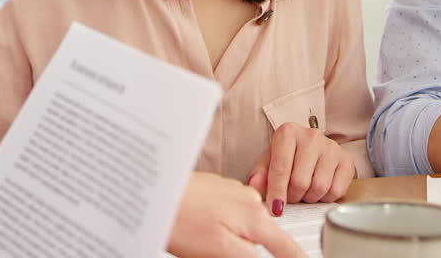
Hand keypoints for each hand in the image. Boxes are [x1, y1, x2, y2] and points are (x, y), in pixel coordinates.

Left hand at [167, 172, 304, 257]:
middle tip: (217, 248)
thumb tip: (263, 256)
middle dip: (250, 246)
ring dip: (231, 235)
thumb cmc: (181, 220)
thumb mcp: (221, 251)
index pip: (285, 245)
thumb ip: (250, 256)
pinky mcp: (217, 189)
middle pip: (262, 233)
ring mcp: (233, 191)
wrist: (154, 190)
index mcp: (254, 217)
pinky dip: (220, 222)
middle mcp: (249, 200)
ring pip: (243, 223)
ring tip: (203, 238)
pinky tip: (200, 226)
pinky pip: (228, 212)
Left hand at [245, 123, 356, 215]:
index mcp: (288, 132)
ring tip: (304, 192)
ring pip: (319, 187)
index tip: (275, 210)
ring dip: (309, 198)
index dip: (276, 192)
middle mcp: (311, 136)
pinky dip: (325, 198)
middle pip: (300, 181)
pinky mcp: (346, 159)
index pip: (281, 167)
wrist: (313, 148)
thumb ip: (260, 174)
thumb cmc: (288, 156)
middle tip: (291, 197)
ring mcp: (331, 146)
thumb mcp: (269, 161)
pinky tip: (319, 191)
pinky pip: (336, 190)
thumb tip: (254, 186)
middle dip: (293, 197)